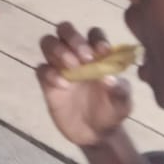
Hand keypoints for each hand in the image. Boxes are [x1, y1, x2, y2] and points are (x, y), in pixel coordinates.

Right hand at [36, 23, 132, 148]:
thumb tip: (109, 78)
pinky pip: (41, 69)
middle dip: (73, 38)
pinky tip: (63, 86)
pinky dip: (50, 73)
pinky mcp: (47, 82)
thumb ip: (119, 90)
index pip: (93, 34)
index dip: (96, 38)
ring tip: (72, 67)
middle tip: (84, 57)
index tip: (102, 51)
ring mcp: (59, 66)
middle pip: (65, 30)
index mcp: (96, 54)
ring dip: (59, 50)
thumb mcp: (122, 103)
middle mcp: (75, 54)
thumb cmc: (111, 112)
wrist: (94, 134)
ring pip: (48, 43)